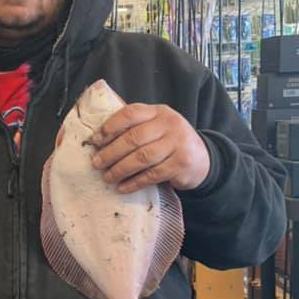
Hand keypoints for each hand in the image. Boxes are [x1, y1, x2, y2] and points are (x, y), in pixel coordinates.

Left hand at [89, 103, 210, 192]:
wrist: (203, 159)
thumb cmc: (170, 142)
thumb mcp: (157, 127)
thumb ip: (135, 128)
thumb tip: (99, 140)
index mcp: (158, 112)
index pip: (131, 113)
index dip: (110, 127)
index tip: (95, 141)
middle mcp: (169, 124)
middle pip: (134, 138)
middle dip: (111, 152)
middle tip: (96, 163)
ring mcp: (177, 144)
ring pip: (142, 158)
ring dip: (121, 169)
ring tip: (107, 177)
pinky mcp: (181, 164)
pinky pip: (152, 175)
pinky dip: (135, 182)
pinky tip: (123, 187)